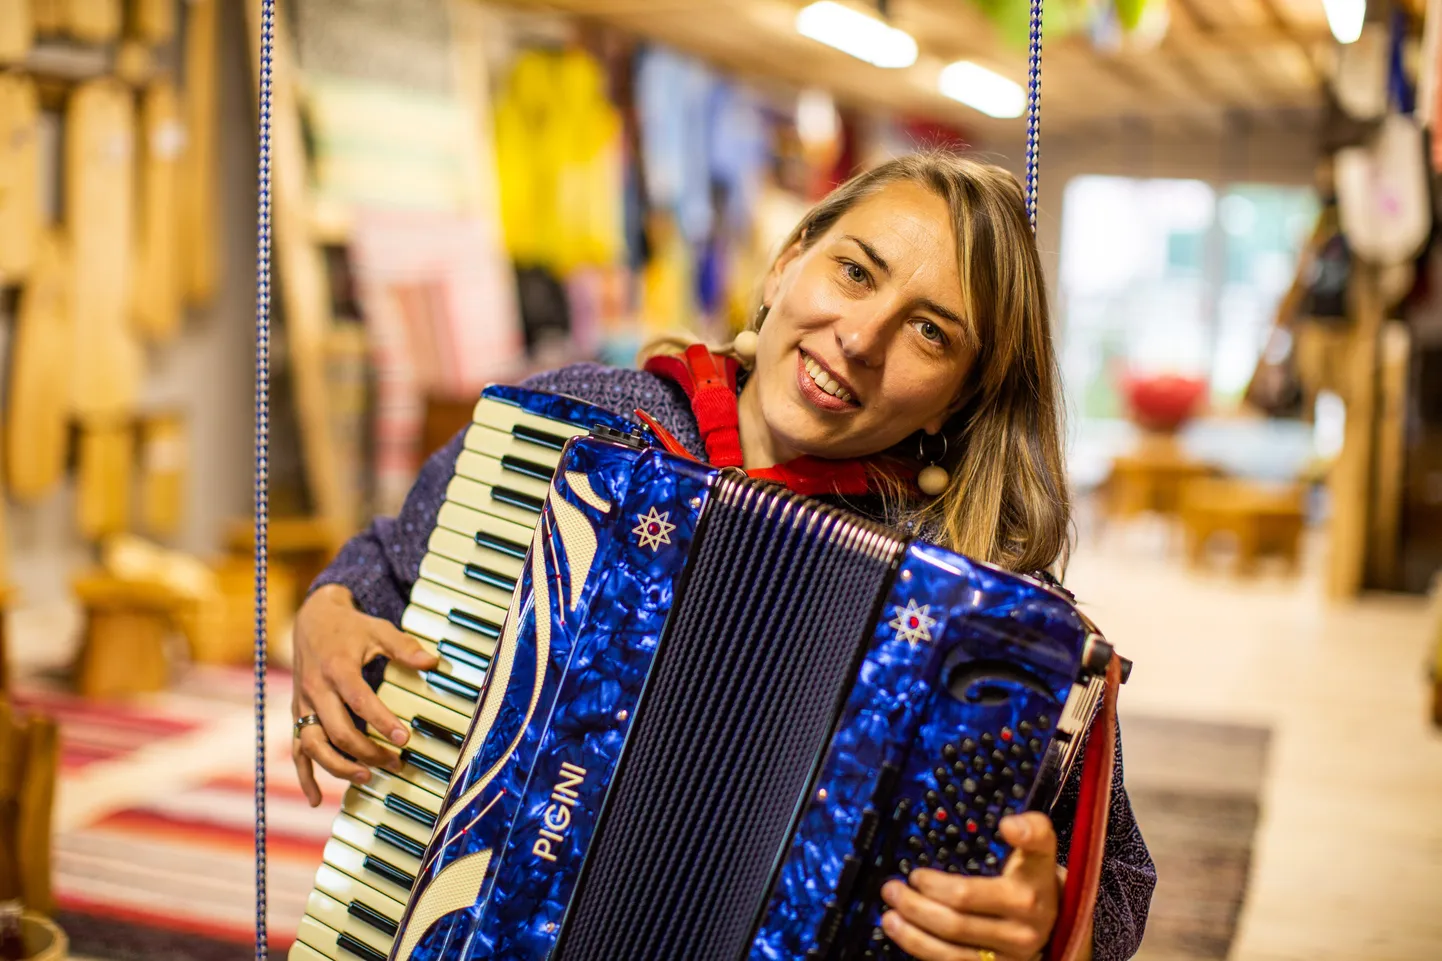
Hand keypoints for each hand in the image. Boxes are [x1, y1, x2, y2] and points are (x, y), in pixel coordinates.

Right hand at [291, 584, 439, 806]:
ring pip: (314, 745)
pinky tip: (315, 799)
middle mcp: (316, 690)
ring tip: (367, 776)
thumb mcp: (378, 630)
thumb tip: (433, 663)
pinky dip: (304, 775)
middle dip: (367, 751)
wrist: (311, 620)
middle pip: (338, 730)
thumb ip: (404, 647)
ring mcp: (303, 705)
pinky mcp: (298, 714)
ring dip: (338, 766)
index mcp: (337, 668)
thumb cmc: (350, 628)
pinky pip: (297, 750)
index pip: (359, 701)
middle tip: (396, 762)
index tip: (405, 738)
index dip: (382, 722)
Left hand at [879, 811, 1059, 960]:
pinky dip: (923, 951)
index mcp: (1028, 892)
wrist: (1058, 922)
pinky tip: (905, 935)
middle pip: (957, 918)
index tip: (918, 873)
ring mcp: (1009, 958)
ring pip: (951, 950)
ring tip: (890, 915)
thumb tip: (1008, 825)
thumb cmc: (1034, 881)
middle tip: (893, 889)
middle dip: (917, 903)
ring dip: (913, 933)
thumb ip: (1031, 830)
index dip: (949, 880)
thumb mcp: (1040, 853)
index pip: (985, 891)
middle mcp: (1021, 929)